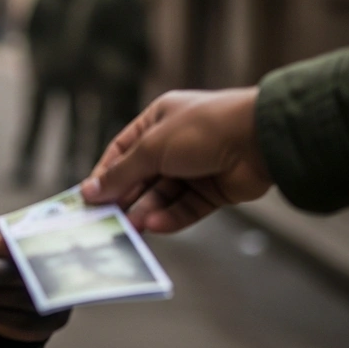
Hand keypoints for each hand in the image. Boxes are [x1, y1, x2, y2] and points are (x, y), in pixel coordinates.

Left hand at [0, 226, 68, 342]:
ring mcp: (62, 294)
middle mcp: (64, 265)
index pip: (44, 238)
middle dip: (1, 271)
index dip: (21, 242)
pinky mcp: (55, 319)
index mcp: (52, 238)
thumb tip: (3, 242)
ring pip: (27, 298)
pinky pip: (26, 321)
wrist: (0, 297)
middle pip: (34, 270)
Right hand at [81, 88, 272, 232]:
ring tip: (133, 228)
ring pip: (164, 196)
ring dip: (147, 210)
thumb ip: (121, 173)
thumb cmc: (202, 129)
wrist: (259, 139)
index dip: (106, 174)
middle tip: (108, 220)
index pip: (122, 150)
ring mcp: (196, 167)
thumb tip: (89, 191)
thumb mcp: (152, 147)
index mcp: (158, 120)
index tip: (89, 199)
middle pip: (142, 176)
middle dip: (126, 198)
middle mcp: (175, 142)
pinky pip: (186, 207)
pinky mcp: (214, 190)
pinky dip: (171, 217)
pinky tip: (156, 226)